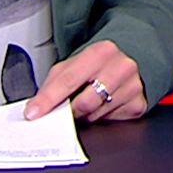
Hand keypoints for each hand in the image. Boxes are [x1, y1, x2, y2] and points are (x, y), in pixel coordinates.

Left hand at [24, 40, 145, 123]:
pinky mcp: (138, 103)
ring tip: (89, 102)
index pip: (68, 80)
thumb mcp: (73, 66)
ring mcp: (133, 85)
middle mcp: (121, 66)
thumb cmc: (97, 66)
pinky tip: (105, 105)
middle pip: (85, 102)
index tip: (34, 112)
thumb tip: (36, 107)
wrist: (128, 62)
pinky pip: (112, 121)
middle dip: (71, 111)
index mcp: (101, 52)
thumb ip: (54, 84)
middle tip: (68, 109)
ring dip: (87, 115)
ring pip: (97, 114)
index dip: (48, 99)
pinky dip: (103, 117)